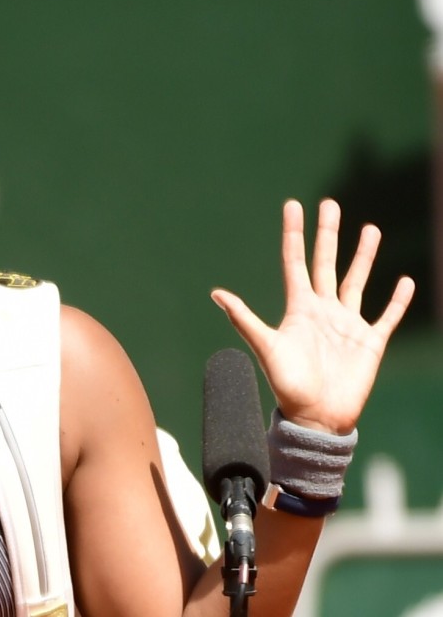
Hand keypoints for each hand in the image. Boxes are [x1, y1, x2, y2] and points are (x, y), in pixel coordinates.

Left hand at [210, 198, 414, 434]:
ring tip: (370, 229)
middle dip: (329, 234)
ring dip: (364, 257)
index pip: (296, 262)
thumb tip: (216, 293)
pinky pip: (386, 316)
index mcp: (299, 308)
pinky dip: (396, 301)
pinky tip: (404, 281)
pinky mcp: (370, 342)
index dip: (294, 234)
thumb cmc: (288, 385)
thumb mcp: (266, 347)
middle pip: (326, 263)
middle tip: (330, 203)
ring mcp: (347, 324)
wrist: (316, 417)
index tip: (293, 206)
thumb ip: (245, 319)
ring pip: (356, 281)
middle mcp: (323, 310)